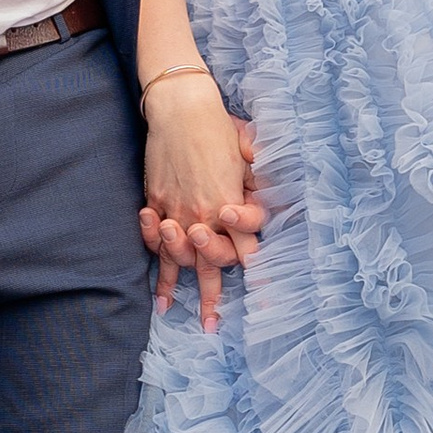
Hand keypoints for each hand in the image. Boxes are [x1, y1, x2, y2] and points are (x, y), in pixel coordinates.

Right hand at [140, 75, 264, 330]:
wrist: (179, 107)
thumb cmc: (219, 126)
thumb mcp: (250, 149)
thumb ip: (260, 175)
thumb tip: (276, 190)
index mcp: (231, 201)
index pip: (247, 245)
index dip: (258, 273)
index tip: (268, 301)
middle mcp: (205, 213)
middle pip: (213, 263)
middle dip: (214, 296)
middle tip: (215, 324)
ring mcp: (178, 212)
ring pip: (183, 261)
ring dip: (189, 292)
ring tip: (199, 321)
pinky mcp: (158, 205)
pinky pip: (156, 247)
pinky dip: (157, 273)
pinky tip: (161, 301)